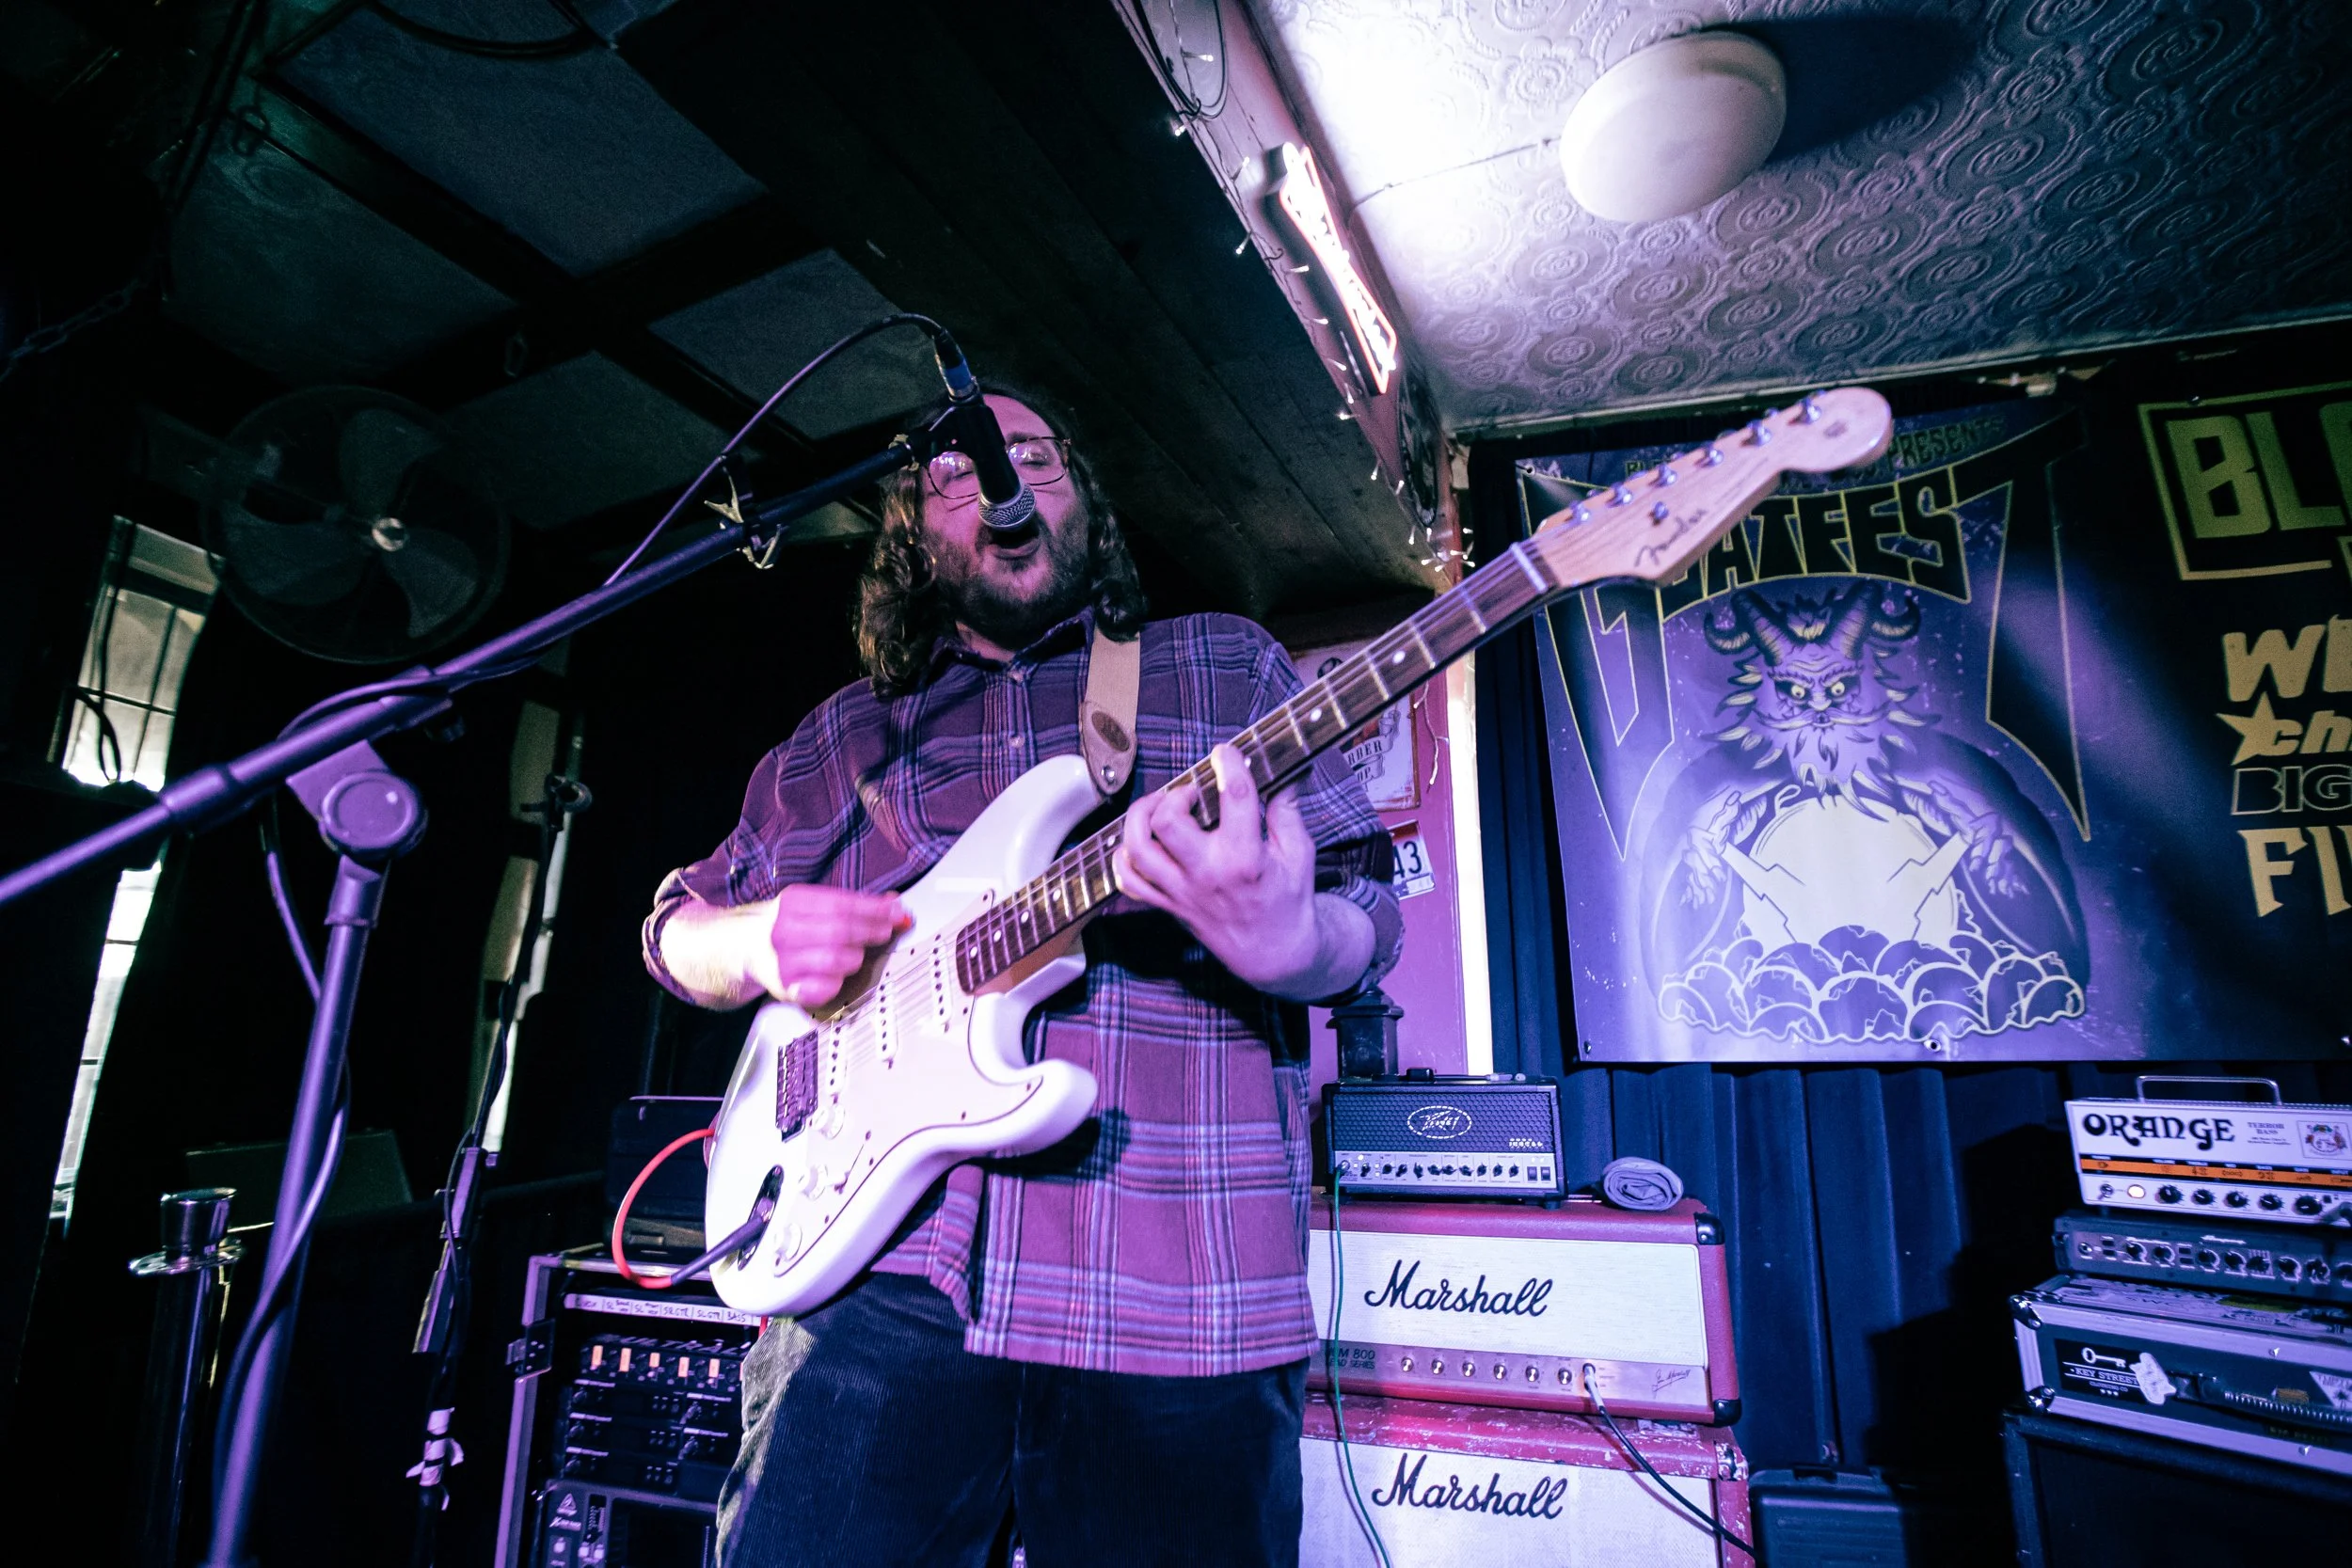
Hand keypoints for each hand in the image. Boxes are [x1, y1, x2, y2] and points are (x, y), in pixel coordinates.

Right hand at [748, 885, 909, 1008]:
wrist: (746, 949)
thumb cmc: (789, 925)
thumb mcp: (814, 904)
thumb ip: (853, 904)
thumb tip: (893, 905)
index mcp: (793, 903)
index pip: (842, 904)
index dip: (875, 910)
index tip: (897, 912)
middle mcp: (784, 931)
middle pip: (841, 931)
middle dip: (872, 931)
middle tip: (887, 931)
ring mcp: (783, 961)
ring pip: (838, 960)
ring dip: (855, 957)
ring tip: (855, 954)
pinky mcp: (786, 989)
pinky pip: (826, 988)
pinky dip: (839, 981)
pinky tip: (836, 975)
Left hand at [1114, 743, 1360, 998]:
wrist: (1274, 954)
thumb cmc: (1289, 901)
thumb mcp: (1299, 853)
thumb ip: (1287, 811)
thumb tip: (1288, 772)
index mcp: (1245, 858)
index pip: (1234, 797)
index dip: (1228, 764)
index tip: (1225, 752)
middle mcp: (1208, 874)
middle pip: (1168, 821)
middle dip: (1174, 794)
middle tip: (1190, 792)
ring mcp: (1183, 892)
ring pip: (1139, 849)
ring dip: (1140, 819)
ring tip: (1157, 806)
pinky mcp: (1170, 906)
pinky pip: (1131, 883)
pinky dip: (1125, 859)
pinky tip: (1139, 842)